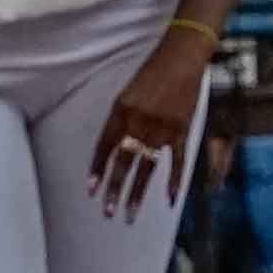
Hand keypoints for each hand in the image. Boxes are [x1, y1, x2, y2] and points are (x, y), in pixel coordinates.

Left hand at [90, 24, 211, 212]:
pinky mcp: (181, 130)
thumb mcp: (127, 93)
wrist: (181, 58)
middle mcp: (138, 122)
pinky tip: (170, 200)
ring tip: (130, 214)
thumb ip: (119, 120)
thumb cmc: (152, 73)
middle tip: (108, 212)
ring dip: (138, 193)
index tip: (91, 191)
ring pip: (147, 167)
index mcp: (120, 111)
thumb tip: (112, 149)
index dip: (97, 169)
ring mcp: (161, 128)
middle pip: (123, 162)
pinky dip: (175, 181)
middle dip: (114, 189)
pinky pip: (177, 161)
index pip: (104, 147)